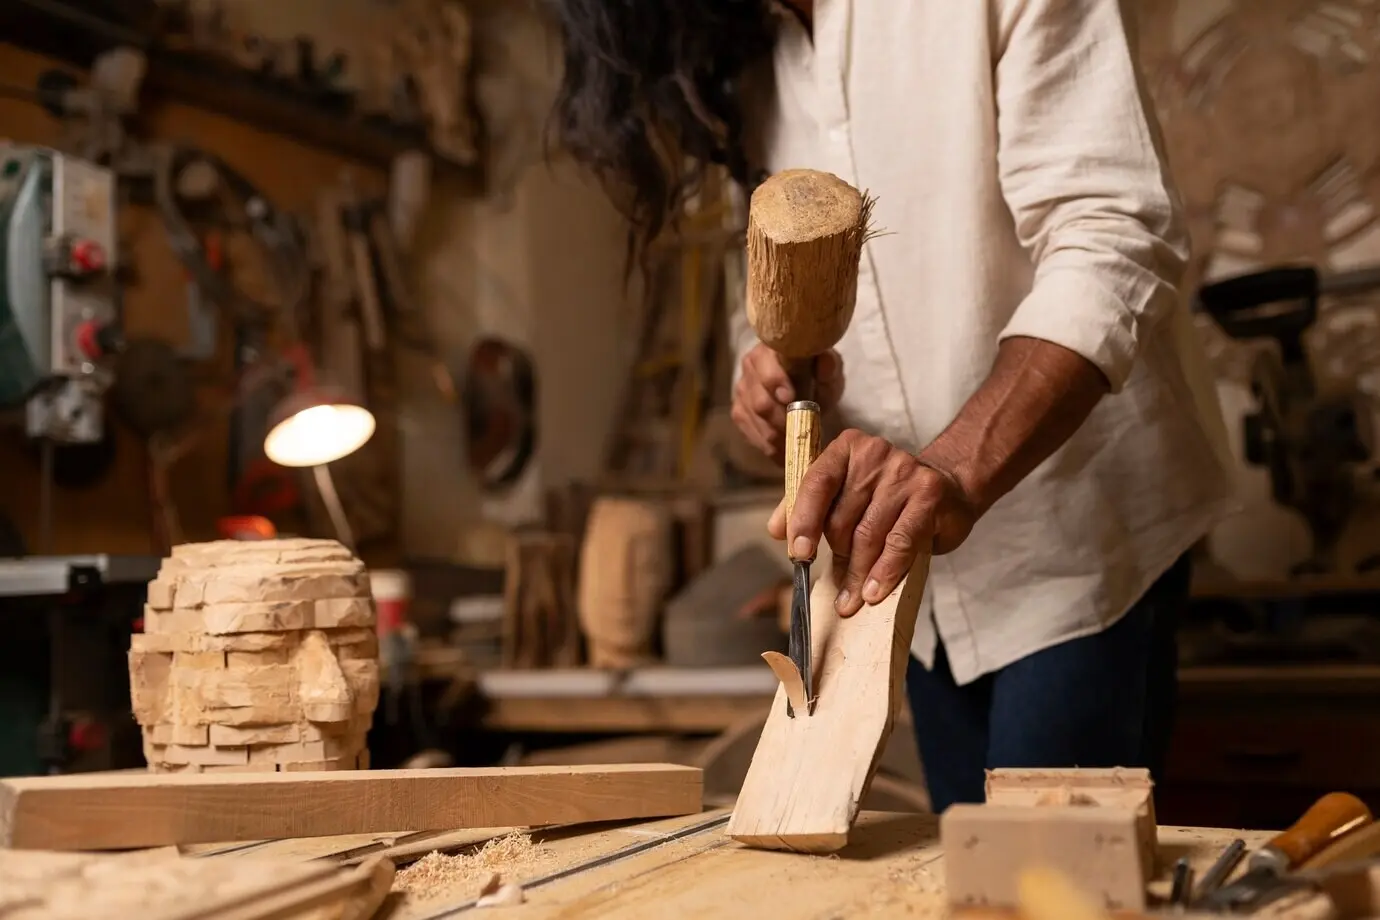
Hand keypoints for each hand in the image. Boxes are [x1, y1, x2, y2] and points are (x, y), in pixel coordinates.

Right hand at [731, 344, 843, 461]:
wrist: (808, 386)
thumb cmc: (818, 376)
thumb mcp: (829, 371)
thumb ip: (829, 367)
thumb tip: (826, 363)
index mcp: (772, 349)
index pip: (767, 365)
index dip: (775, 381)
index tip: (790, 398)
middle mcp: (751, 365)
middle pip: (759, 400)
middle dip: (781, 419)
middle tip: (800, 430)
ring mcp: (742, 388)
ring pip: (755, 419)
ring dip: (777, 434)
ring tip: (796, 442)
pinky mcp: (739, 410)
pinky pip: (749, 431)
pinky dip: (768, 444)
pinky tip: (784, 448)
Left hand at [768, 429, 978, 615]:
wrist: (947, 488)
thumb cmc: (885, 495)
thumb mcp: (844, 492)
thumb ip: (806, 506)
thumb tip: (776, 530)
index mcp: (846, 448)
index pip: (816, 482)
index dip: (803, 520)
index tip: (798, 553)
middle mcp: (874, 454)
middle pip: (842, 516)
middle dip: (836, 555)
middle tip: (838, 584)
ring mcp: (904, 472)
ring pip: (869, 534)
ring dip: (857, 573)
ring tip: (852, 599)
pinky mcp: (928, 496)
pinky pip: (899, 542)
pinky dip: (884, 571)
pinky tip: (874, 591)